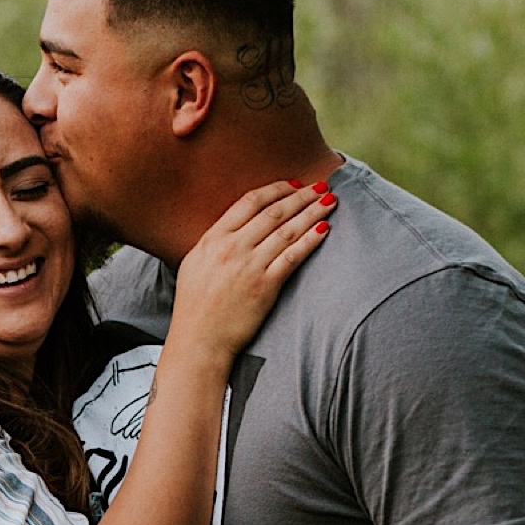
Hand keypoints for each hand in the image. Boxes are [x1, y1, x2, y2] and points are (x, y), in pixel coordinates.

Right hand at [172, 179, 333, 357]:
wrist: (199, 340)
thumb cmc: (194, 306)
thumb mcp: (194, 263)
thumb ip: (215, 241)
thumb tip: (237, 226)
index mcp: (213, 239)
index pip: (249, 202)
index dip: (276, 189)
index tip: (293, 185)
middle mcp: (231, 248)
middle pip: (274, 212)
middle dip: (301, 196)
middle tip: (320, 187)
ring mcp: (249, 266)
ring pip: (287, 230)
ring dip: (312, 212)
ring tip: (329, 201)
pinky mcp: (265, 286)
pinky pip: (293, 256)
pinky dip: (311, 239)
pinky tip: (324, 228)